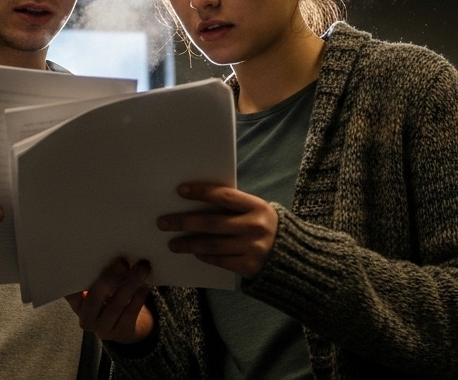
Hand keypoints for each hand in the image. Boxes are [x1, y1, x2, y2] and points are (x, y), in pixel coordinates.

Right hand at [64, 258, 153, 344]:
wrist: (126, 326)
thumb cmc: (110, 298)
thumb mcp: (101, 288)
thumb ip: (99, 276)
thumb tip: (112, 254)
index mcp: (77, 303)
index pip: (70, 291)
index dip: (75, 278)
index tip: (86, 260)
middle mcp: (86, 318)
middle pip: (94, 298)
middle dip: (109, 278)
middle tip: (122, 262)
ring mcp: (103, 329)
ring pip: (115, 306)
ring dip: (130, 284)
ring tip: (141, 268)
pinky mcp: (122, 334)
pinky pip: (130, 314)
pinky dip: (138, 298)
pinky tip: (145, 286)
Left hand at [159, 183, 277, 277]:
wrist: (294, 256)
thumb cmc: (266, 227)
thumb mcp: (257, 211)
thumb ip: (235, 207)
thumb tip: (196, 202)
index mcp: (257, 206)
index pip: (223, 196)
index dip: (201, 192)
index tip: (180, 190)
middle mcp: (255, 226)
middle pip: (211, 223)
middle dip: (183, 222)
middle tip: (163, 222)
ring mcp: (252, 248)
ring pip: (211, 245)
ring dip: (188, 244)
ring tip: (172, 243)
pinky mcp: (249, 267)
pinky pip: (220, 260)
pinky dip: (205, 256)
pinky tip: (194, 253)